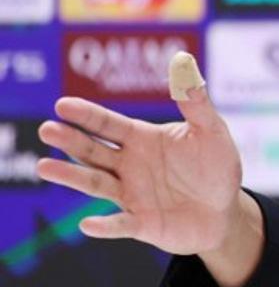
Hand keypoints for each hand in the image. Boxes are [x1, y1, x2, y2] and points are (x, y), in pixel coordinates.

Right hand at [35, 85, 262, 286]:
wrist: (225, 211)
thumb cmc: (216, 167)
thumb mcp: (211, 131)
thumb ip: (195, 101)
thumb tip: (183, 60)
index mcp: (141, 139)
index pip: (108, 124)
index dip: (87, 115)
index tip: (63, 105)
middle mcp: (128, 166)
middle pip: (93, 151)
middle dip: (71, 140)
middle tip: (47, 129)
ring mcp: (131, 195)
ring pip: (96, 184)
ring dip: (72, 176)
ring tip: (45, 167)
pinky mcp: (141, 224)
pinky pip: (120, 225)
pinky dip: (105, 226)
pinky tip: (88, 224)